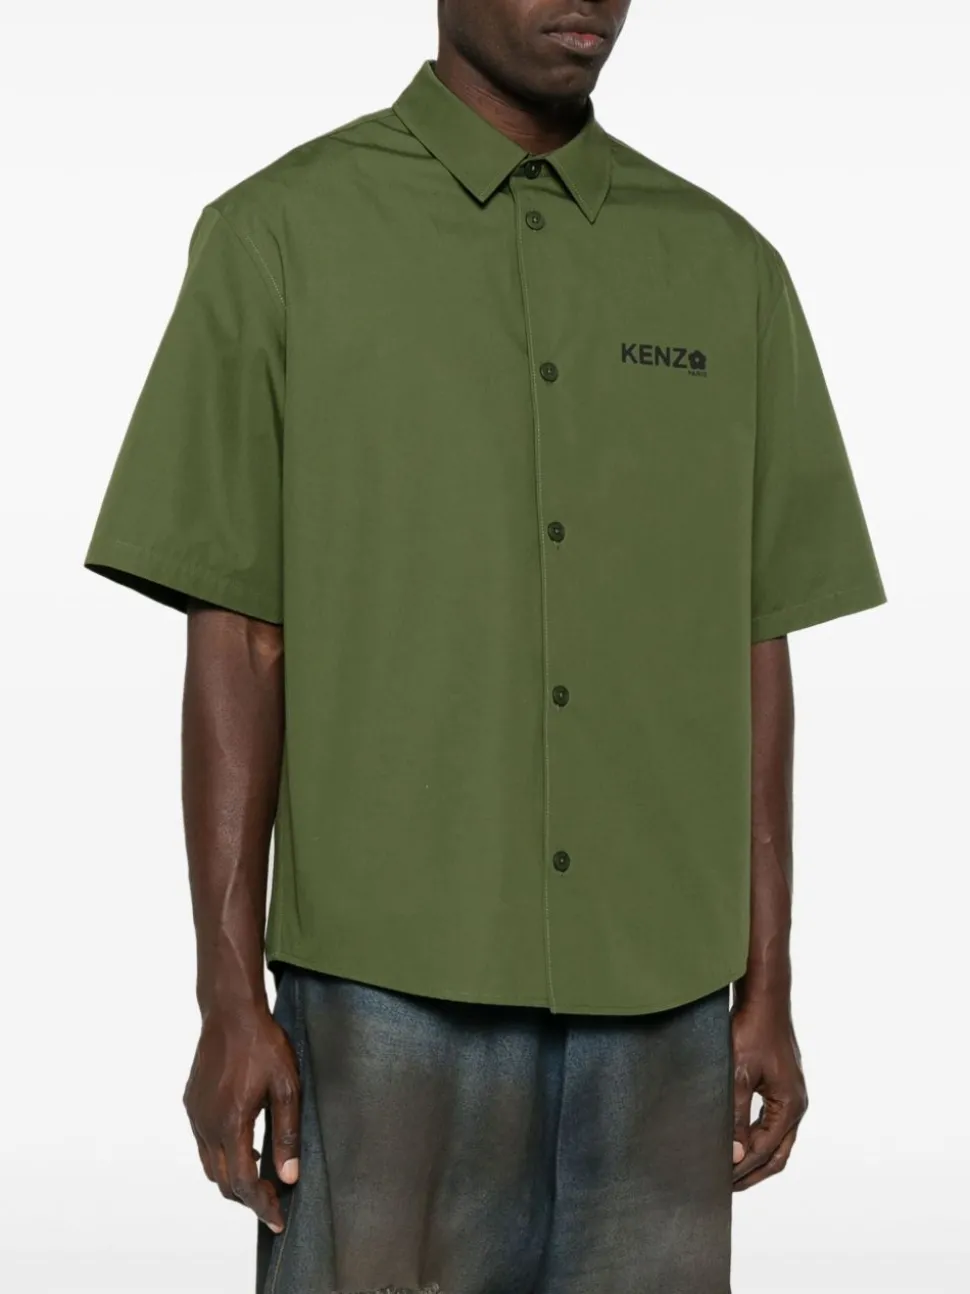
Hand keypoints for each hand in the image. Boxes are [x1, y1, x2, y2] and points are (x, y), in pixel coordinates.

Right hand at [183, 1005, 300, 1231]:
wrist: (231, 1012)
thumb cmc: (263, 1044)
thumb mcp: (288, 1087)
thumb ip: (288, 1134)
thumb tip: (289, 1175)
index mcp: (232, 1123)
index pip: (243, 1182)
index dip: (262, 1206)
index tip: (278, 1220)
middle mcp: (207, 1124)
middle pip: (223, 1181)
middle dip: (248, 1197)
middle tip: (273, 1200)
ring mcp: (196, 1114)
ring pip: (209, 1165)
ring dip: (232, 1178)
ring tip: (261, 1177)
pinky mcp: (191, 1104)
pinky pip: (203, 1143)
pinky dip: (221, 1155)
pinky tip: (243, 1145)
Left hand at [731, 997, 807, 1189]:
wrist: (764, 998)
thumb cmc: (751, 1031)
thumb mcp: (738, 1075)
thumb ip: (735, 1116)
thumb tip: (734, 1154)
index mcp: (790, 1106)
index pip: (765, 1151)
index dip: (742, 1169)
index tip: (719, 1180)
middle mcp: (796, 1104)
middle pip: (778, 1154)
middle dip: (753, 1172)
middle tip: (727, 1186)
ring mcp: (792, 1095)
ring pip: (778, 1140)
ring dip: (756, 1156)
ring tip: (731, 1168)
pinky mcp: (784, 1085)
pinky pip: (773, 1123)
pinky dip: (758, 1137)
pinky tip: (739, 1137)